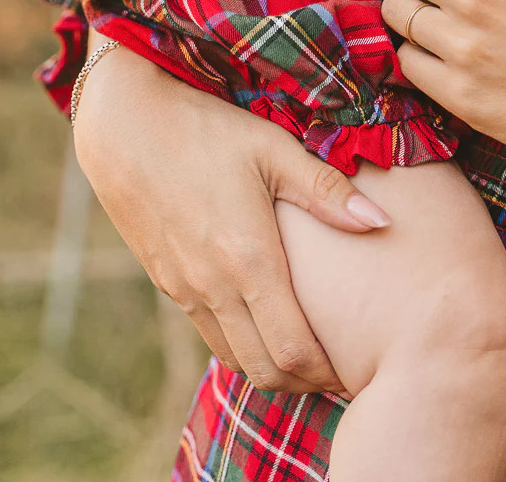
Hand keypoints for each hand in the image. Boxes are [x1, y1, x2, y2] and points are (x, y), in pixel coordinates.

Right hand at [73, 36, 390, 394]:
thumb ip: (326, 190)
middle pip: (266, 372)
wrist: (124, 125)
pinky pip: (210, 332)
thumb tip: (381, 222)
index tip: (356, 363)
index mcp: (247, 260)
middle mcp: (213, 287)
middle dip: (306, 380)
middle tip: (339, 365)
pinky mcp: (166, 282)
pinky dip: (241, 341)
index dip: (328, 371)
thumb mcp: (271, 148)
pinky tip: (262, 314)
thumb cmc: (205, 128)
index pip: (294, 352)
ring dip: (272, 365)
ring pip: (234, 358)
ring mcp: (185, 289)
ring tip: (306, 346)